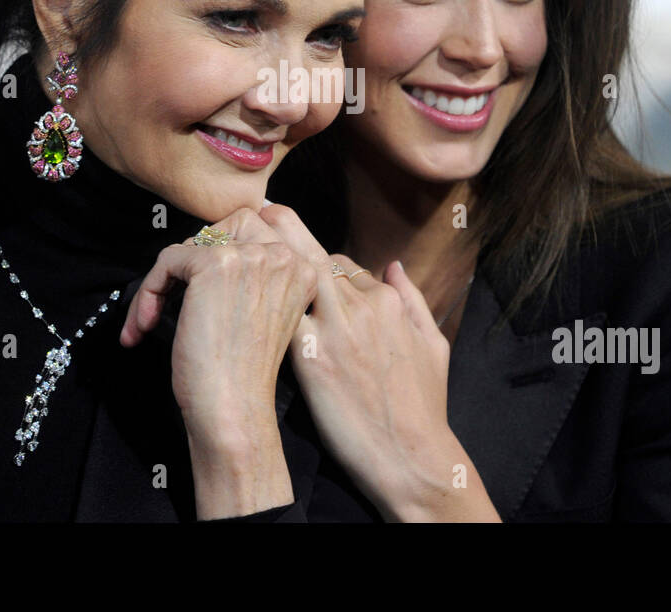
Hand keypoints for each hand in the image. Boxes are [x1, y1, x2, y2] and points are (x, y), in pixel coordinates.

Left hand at [119, 208, 319, 518]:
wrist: (234, 409)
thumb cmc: (243, 375)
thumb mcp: (262, 314)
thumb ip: (253, 279)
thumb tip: (204, 251)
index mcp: (303, 267)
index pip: (251, 233)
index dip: (214, 259)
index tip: (193, 297)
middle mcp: (283, 255)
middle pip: (222, 230)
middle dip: (189, 264)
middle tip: (170, 303)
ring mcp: (251, 256)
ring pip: (189, 246)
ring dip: (162, 283)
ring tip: (149, 320)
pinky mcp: (215, 264)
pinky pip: (167, 259)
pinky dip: (148, 290)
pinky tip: (144, 324)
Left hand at [258, 205, 459, 519]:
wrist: (412, 455)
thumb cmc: (425, 408)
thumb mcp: (433, 345)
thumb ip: (414, 300)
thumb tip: (395, 266)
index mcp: (389, 300)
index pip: (344, 264)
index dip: (317, 265)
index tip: (299, 270)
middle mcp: (362, 305)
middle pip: (315, 254)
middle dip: (286, 231)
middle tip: (260, 214)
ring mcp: (336, 328)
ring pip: (294, 273)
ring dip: (267, 256)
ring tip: (241, 241)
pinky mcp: (311, 357)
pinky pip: (278, 315)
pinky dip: (259, 303)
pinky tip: (237, 299)